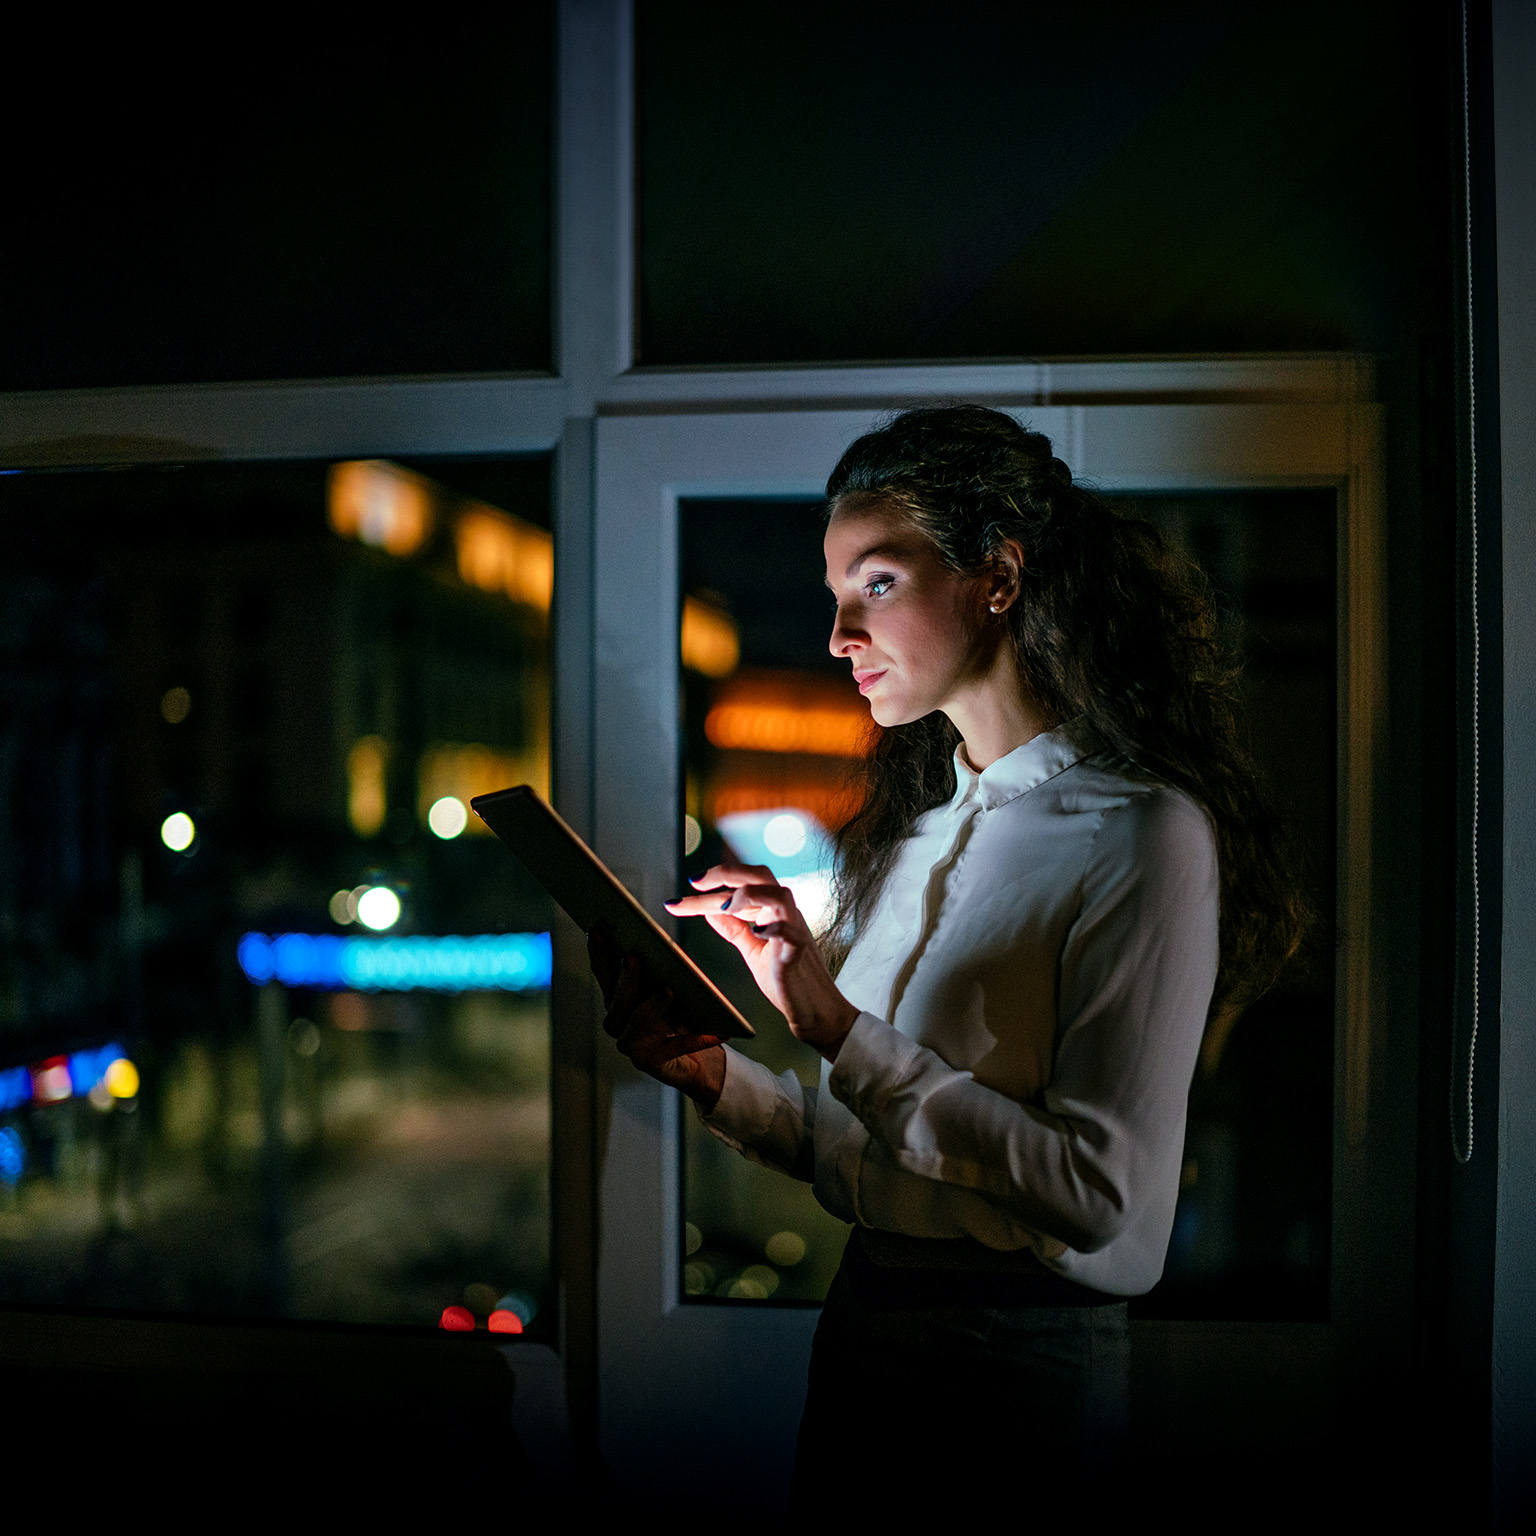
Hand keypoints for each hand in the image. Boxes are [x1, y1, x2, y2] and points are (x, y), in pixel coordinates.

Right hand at [586, 925, 724, 1109]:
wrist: (695, 1062)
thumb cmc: (681, 1016)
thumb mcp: (670, 987)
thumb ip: (659, 969)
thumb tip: (658, 941)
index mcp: (617, 999)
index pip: (603, 972)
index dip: (599, 951)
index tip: (596, 928)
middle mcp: (617, 1022)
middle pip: (617, 998)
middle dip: (625, 977)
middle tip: (633, 957)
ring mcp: (632, 1045)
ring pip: (638, 1022)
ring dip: (652, 1004)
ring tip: (668, 990)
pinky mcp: (653, 1063)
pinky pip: (676, 1047)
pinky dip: (696, 1038)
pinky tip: (717, 1030)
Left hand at [664, 863, 858, 1061]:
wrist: (815, 1008)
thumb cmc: (786, 977)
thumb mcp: (752, 949)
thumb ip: (735, 929)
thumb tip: (710, 912)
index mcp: (773, 910)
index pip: (741, 886)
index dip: (713, 884)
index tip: (684, 889)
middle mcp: (785, 913)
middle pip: (761, 876)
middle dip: (726, 873)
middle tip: (695, 881)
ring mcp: (795, 931)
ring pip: (780, 895)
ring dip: (748, 895)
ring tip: (723, 906)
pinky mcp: (798, 953)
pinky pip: (791, 933)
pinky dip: (773, 928)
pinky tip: (755, 932)